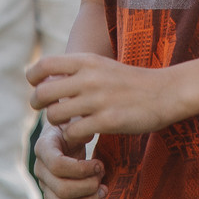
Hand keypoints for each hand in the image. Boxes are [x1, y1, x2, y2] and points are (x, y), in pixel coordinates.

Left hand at [28, 52, 188, 141]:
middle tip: (50, 110)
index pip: (43, 65)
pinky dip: (74, 138)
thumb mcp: (102, 66)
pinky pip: (73, 133)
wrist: (166, 92)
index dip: (33, 78)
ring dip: (58, 124)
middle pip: (42, 93)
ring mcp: (98, 100)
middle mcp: (89, 78)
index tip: (39, 88)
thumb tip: (45, 79)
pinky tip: (84, 135)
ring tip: (69, 124)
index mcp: (86, 61)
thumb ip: (76, 70)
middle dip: (39, 105)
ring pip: (54, 116)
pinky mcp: (107, 121)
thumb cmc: (130, 82)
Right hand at [34, 122, 106, 198]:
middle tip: (102, 176)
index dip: (81, 169)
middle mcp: (41, 170)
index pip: (57, 165)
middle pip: (61, 190)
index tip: (99, 164)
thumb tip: (86, 132)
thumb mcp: (77, 118)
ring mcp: (46, 187)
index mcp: (44, 147)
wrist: (67, 136)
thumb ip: (81, 122)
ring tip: (103, 189)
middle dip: (88, 186)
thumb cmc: (75, 126)